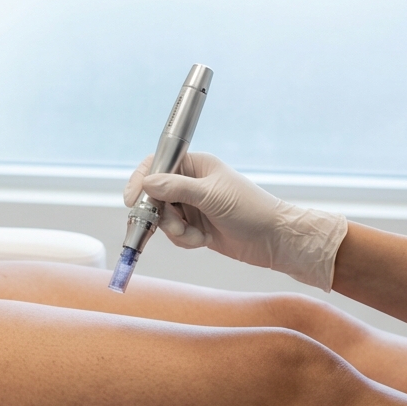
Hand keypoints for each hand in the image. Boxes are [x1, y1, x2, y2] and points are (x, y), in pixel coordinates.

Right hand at [123, 152, 347, 290]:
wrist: (273, 240)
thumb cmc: (251, 210)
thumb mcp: (211, 196)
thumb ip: (177, 188)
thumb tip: (147, 183)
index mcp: (195, 166)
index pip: (157, 165)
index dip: (141, 180)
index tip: (133, 200)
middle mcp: (189, 184)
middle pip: (154, 196)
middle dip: (161, 215)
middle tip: (174, 225)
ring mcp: (191, 206)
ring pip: (162, 218)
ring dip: (176, 231)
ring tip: (196, 235)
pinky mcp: (193, 227)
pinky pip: (173, 234)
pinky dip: (184, 240)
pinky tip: (203, 240)